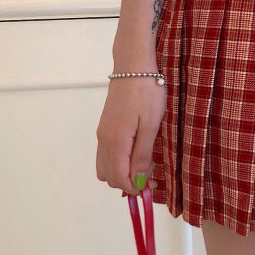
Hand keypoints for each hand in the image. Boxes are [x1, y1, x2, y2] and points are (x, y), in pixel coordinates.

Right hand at [95, 73, 166, 195]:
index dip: (134, 189)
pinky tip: (136, 153)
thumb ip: (143, 154)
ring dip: (121, 173)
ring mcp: (102, 133)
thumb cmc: (147, 92)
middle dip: (127, 183)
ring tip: (144, 166)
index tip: (152, 187)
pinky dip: (118, 161)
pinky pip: (106, 154)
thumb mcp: (151, 124)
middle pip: (108, 176)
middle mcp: (104, 140)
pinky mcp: (105, 126)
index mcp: (116, 141)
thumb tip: (138, 180)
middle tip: (151, 177)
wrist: (133, 66)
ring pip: (105, 166)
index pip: (119, 178)